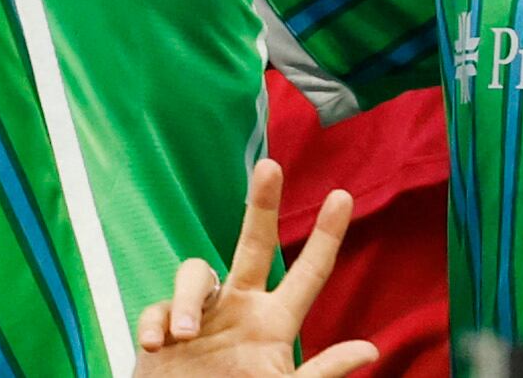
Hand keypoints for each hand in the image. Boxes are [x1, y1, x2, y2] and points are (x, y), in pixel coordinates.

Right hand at [132, 157, 376, 377]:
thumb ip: (321, 373)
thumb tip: (369, 350)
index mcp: (274, 324)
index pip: (307, 274)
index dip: (326, 237)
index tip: (343, 197)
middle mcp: (240, 308)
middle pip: (252, 244)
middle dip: (262, 205)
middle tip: (271, 166)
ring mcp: (201, 314)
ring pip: (194, 272)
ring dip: (184, 302)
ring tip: (182, 336)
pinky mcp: (163, 326)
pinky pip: (155, 306)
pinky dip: (153, 322)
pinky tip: (154, 345)